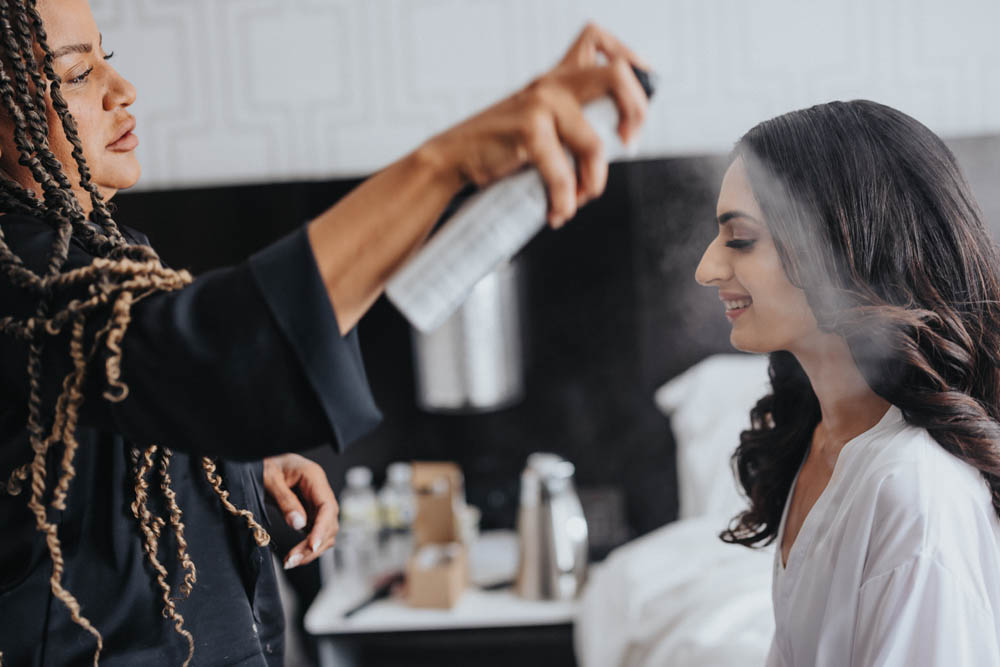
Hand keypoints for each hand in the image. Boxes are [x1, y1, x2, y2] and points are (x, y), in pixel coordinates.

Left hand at [262, 453, 338, 569]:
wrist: (258, 460)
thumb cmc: (262, 464)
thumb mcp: (269, 480)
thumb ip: (285, 501)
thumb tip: (299, 525)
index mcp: (314, 477)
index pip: (327, 507)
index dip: (322, 529)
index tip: (312, 546)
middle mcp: (320, 490)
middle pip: (329, 522)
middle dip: (314, 544)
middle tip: (293, 560)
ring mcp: (316, 501)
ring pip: (326, 530)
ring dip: (312, 548)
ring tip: (292, 561)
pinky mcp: (310, 511)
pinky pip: (315, 531)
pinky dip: (308, 545)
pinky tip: (296, 555)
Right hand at [422, 23, 649, 227]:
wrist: (452, 159)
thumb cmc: (498, 148)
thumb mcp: (538, 122)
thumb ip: (570, 120)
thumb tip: (616, 142)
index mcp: (556, 78)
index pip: (597, 41)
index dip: (631, 62)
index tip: (634, 101)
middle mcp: (551, 84)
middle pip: (617, 75)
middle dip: (636, 112)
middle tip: (627, 144)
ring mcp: (540, 105)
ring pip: (595, 144)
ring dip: (593, 182)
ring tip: (578, 200)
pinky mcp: (528, 130)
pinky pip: (564, 172)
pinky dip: (564, 199)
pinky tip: (557, 210)